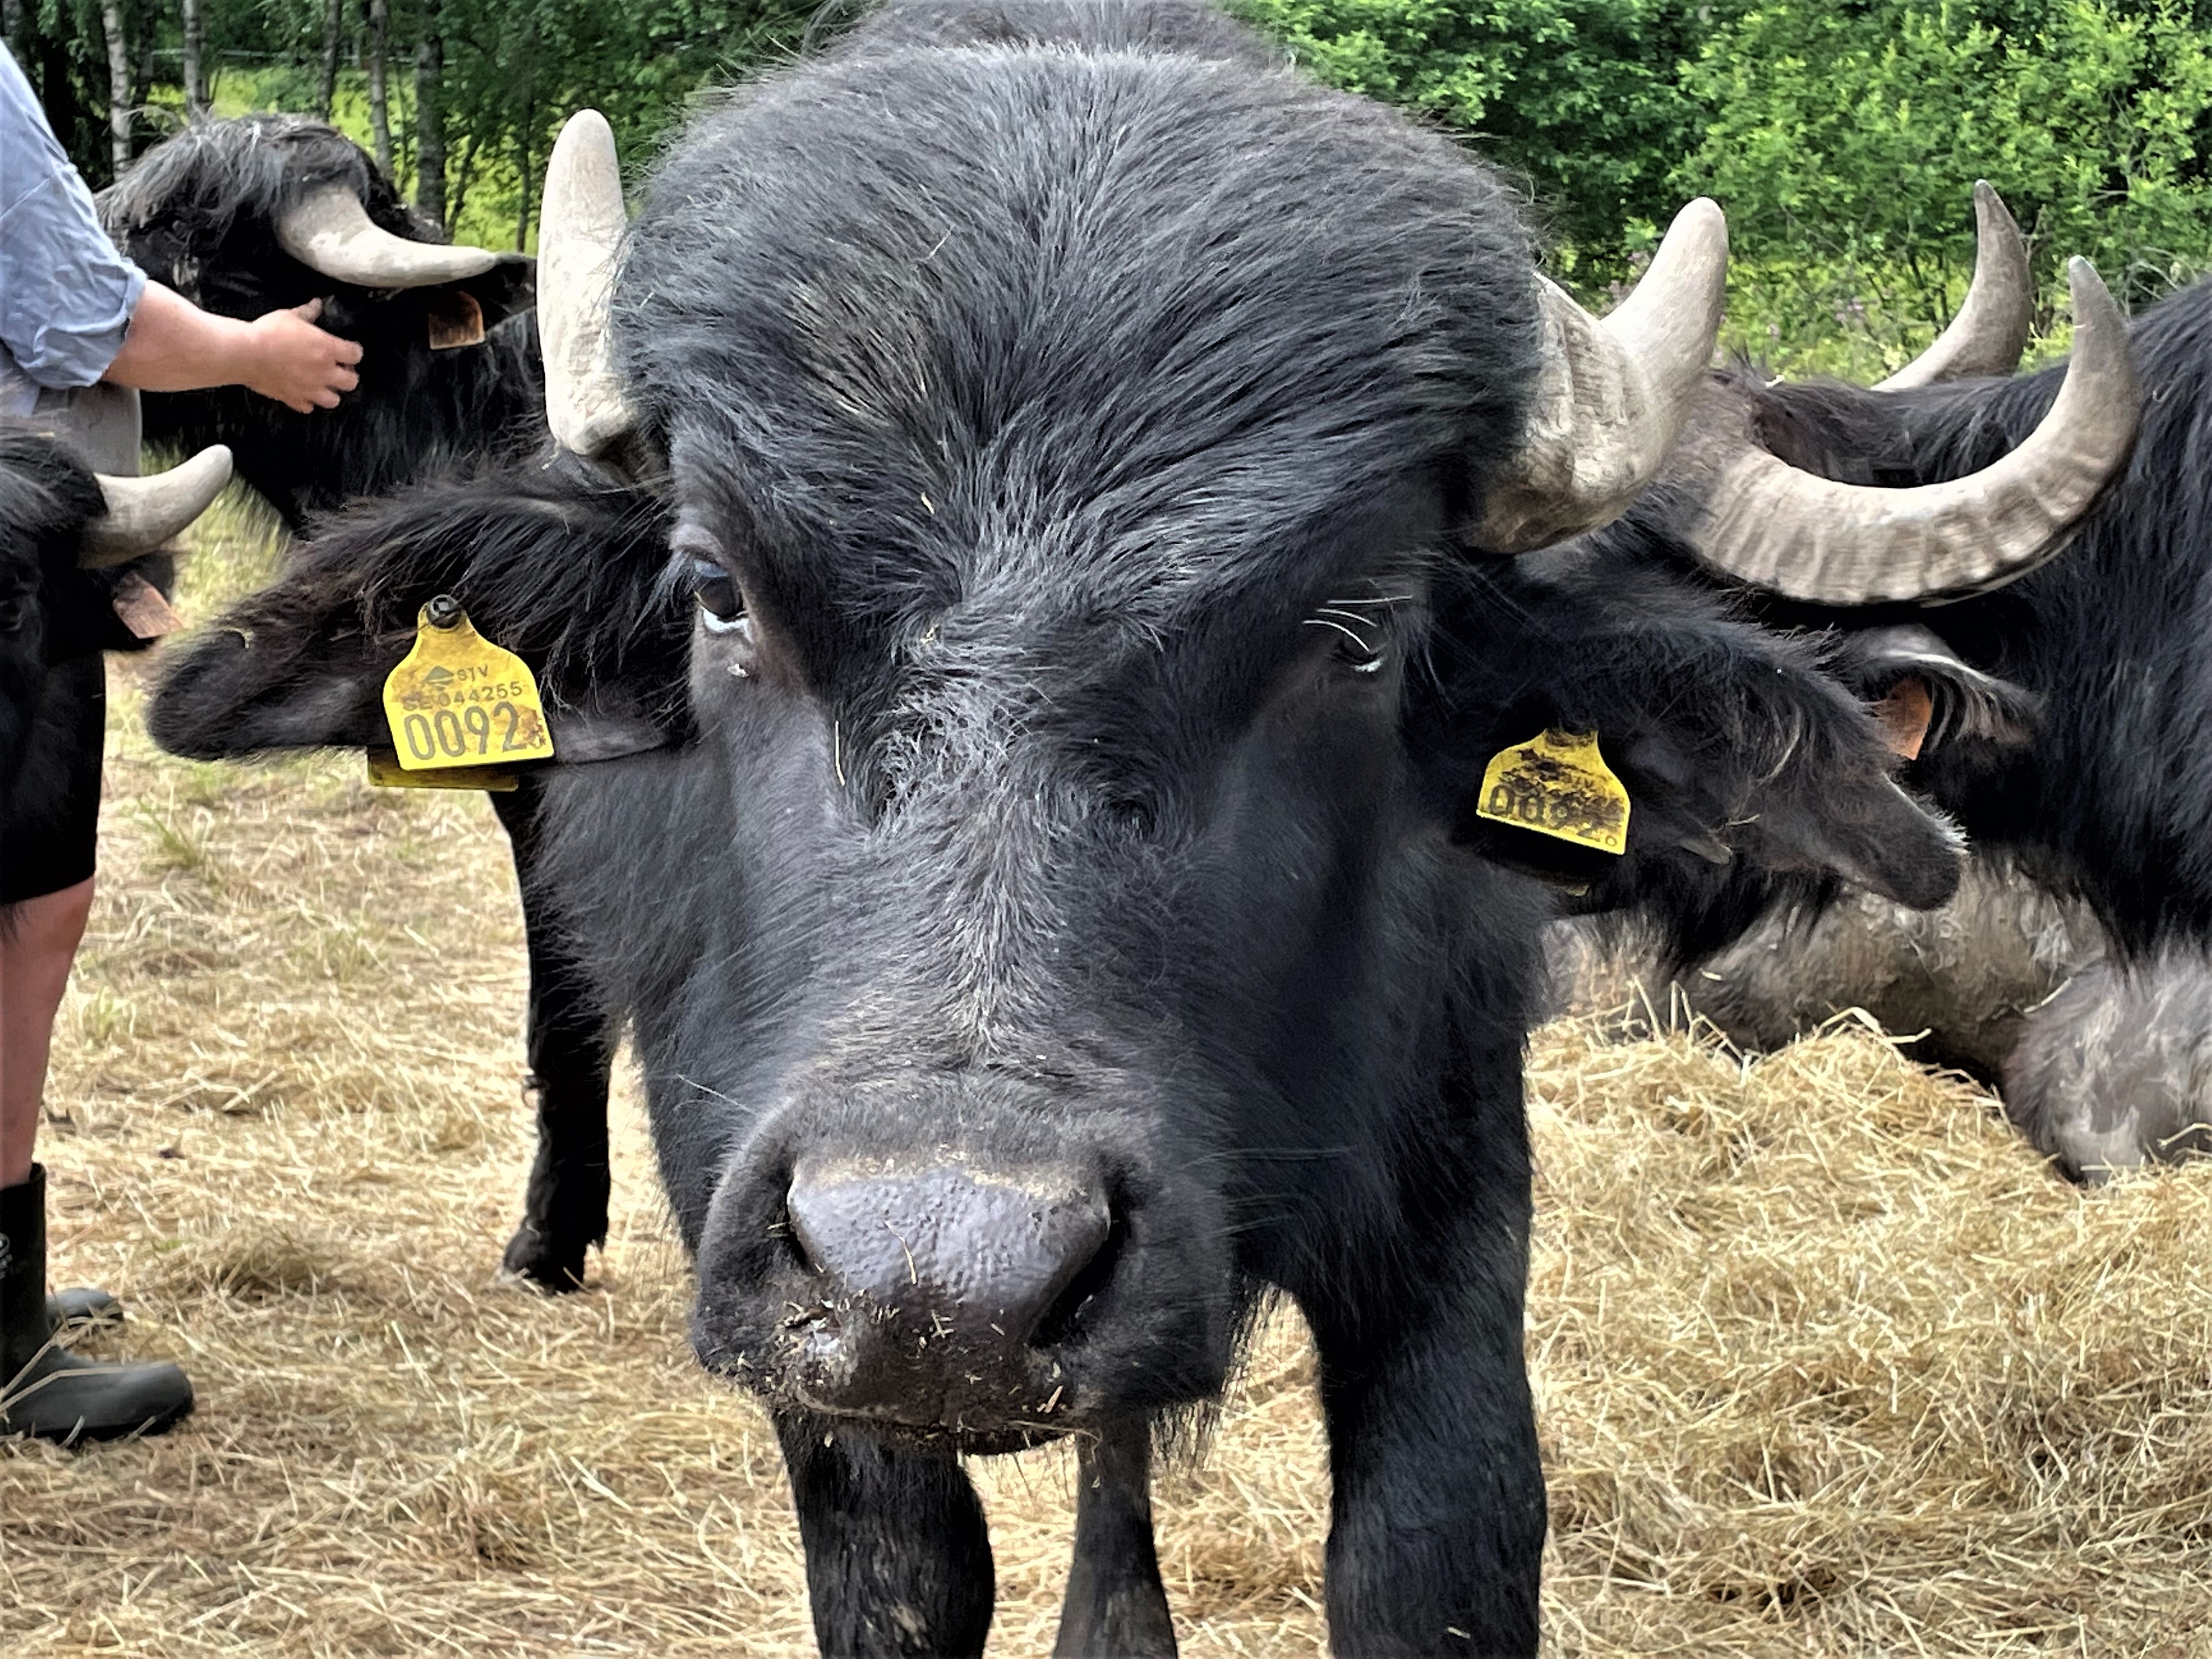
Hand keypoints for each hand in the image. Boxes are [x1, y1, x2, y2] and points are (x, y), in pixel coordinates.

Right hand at [242, 300, 363, 412]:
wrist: (246, 353)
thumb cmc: (267, 334)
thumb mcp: (290, 316)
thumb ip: (307, 312)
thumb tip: (316, 305)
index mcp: (327, 350)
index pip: (355, 355)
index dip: (354, 352)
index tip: (349, 350)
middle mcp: (323, 372)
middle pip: (351, 381)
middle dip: (348, 375)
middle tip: (339, 369)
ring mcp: (309, 388)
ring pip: (334, 400)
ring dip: (331, 392)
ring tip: (323, 384)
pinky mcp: (293, 399)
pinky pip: (308, 407)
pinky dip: (307, 402)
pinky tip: (303, 393)